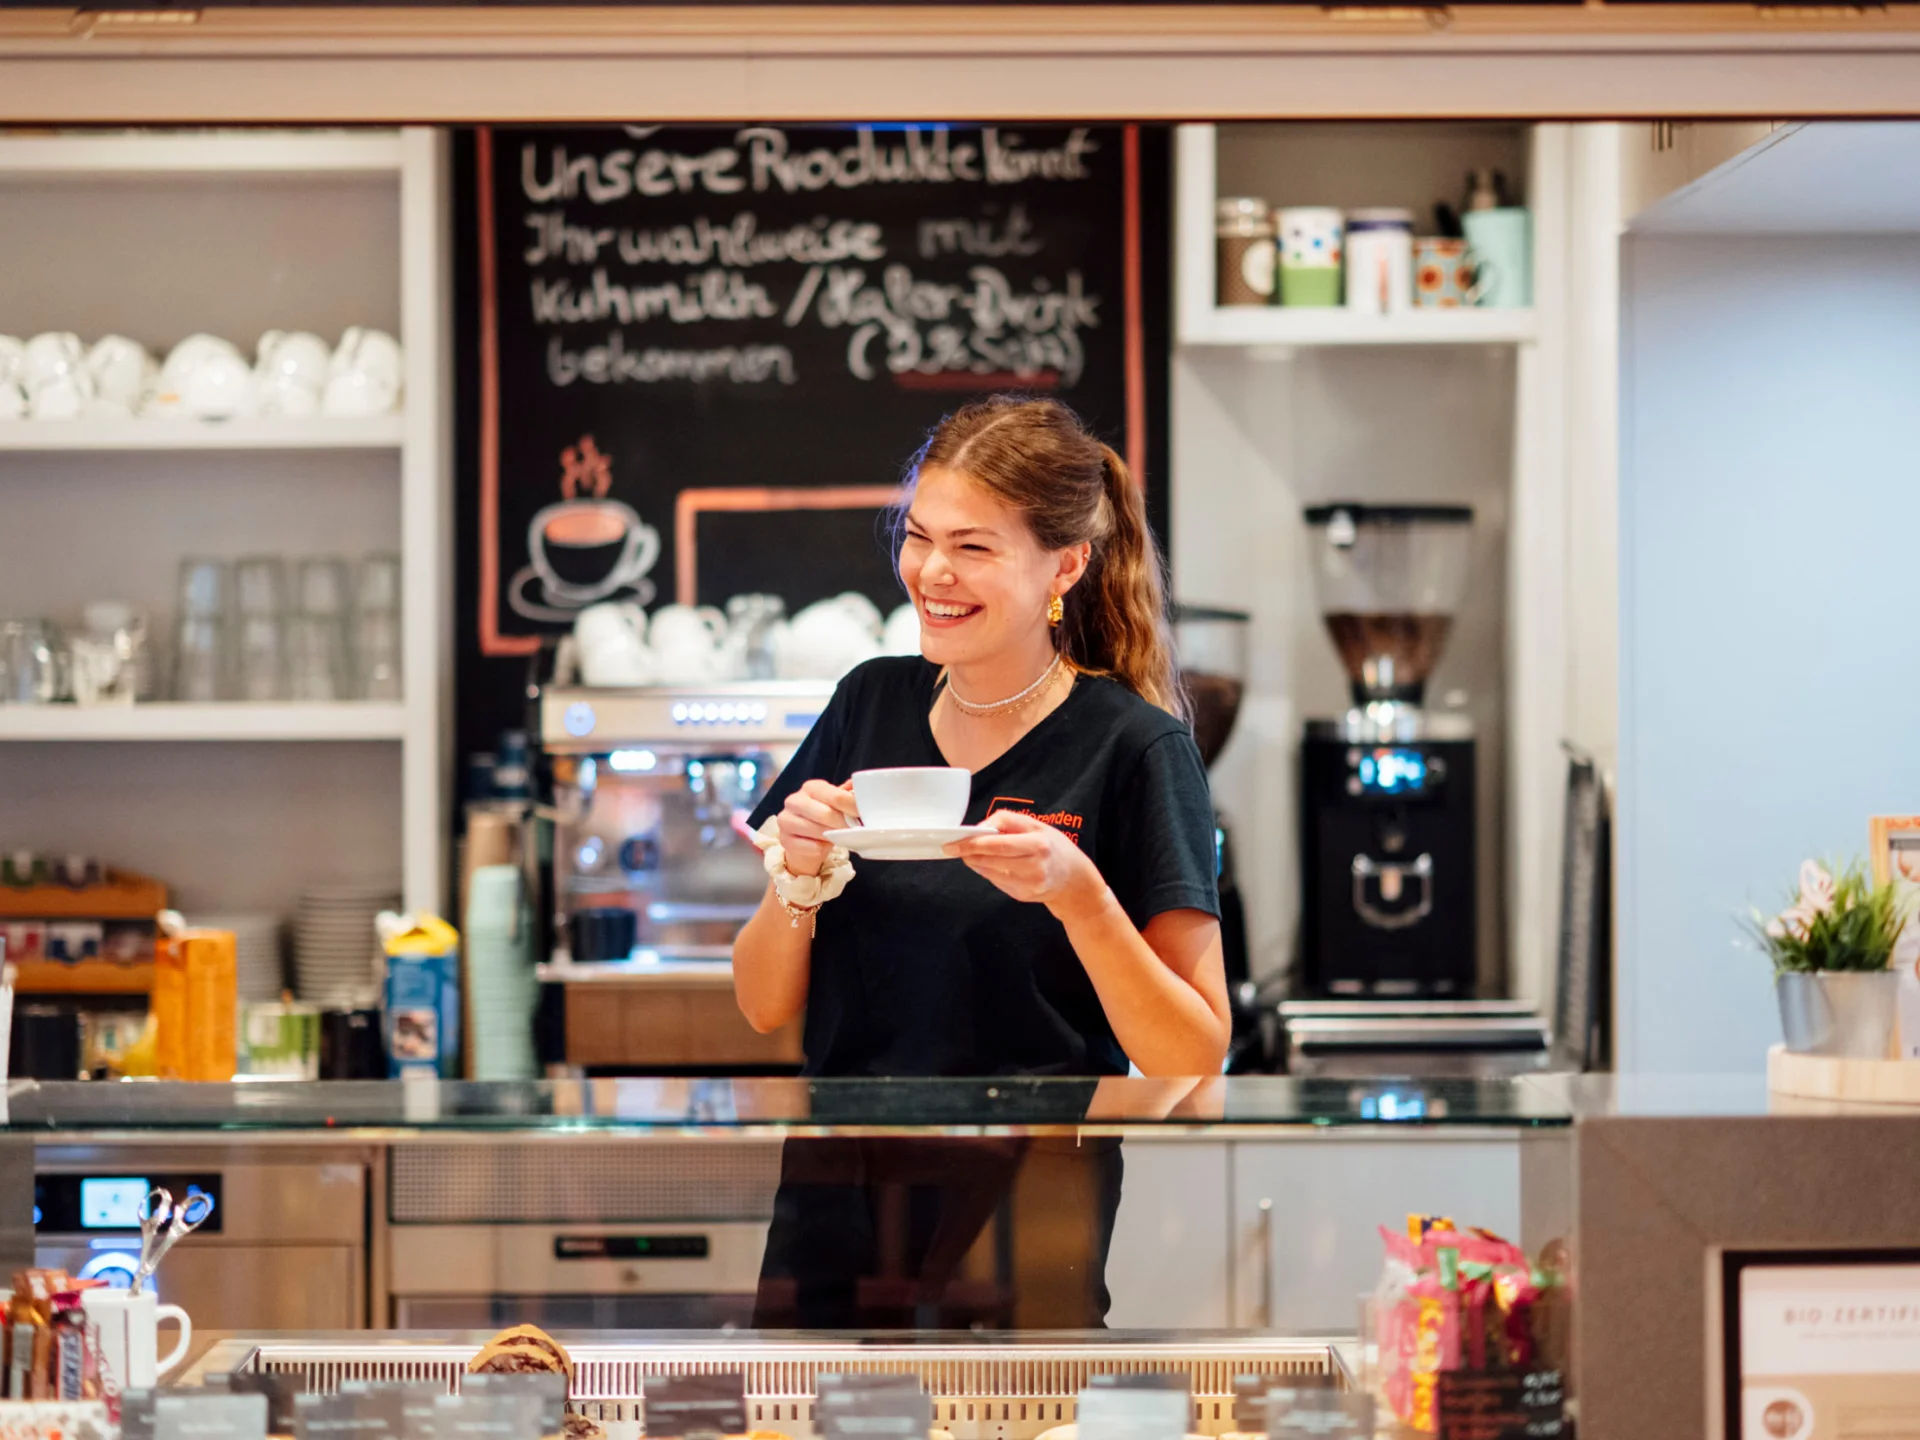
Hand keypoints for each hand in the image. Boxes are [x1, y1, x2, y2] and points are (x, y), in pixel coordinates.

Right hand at [776, 779, 858, 876]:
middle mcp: (794, 800)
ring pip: (817, 831)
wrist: (806, 840)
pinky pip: (811, 847)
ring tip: (841, 836)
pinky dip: (822, 848)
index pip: (836, 795)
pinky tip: (824, 845)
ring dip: (833, 836)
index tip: (864, 814)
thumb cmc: (824, 818)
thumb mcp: (835, 804)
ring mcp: (786, 820)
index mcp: (811, 787)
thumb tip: (858, 789)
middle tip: (856, 830)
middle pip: (825, 814)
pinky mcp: (784, 839)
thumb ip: (847, 796)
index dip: (852, 806)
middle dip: (844, 824)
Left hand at [947, 809, 1109, 919]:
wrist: (1074, 880)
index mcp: (1039, 843)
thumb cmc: (1054, 847)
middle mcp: (1035, 865)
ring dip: (974, 862)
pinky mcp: (1022, 895)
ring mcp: (1028, 883)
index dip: (974, 842)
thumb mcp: (1038, 825)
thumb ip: (1009, 821)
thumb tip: (979, 828)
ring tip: (969, 854)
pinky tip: (988, 865)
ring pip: (989, 871)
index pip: (1000, 842)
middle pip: (991, 858)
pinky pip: (995, 881)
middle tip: (953, 847)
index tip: (956, 839)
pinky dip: (986, 871)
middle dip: (969, 852)